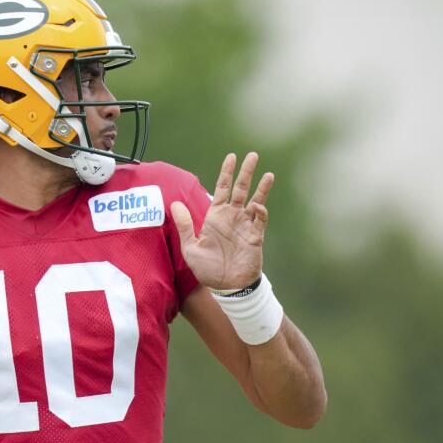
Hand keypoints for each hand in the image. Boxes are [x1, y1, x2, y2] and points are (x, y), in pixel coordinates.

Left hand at [170, 152, 274, 290]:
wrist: (226, 287)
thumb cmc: (208, 268)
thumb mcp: (190, 247)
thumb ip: (184, 225)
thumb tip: (174, 204)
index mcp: (216, 216)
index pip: (222, 188)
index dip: (226, 172)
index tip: (231, 157)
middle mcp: (232, 217)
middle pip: (241, 189)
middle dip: (246, 172)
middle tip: (252, 155)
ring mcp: (245, 225)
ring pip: (256, 201)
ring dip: (261, 188)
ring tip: (268, 174)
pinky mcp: (255, 236)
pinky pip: (260, 220)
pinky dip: (260, 211)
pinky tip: (257, 205)